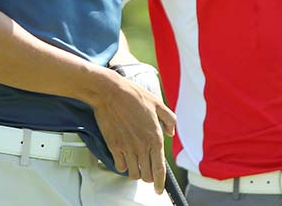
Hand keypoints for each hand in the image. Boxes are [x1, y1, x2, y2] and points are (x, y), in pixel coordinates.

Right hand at [91, 68, 175, 193]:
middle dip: (148, 177)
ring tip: (136, 165)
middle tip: (147, 172)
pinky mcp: (113, 146)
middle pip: (146, 175)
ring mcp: (127, 147)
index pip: (159, 169)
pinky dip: (123, 167)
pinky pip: (120, 167)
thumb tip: (171, 133)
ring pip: (133, 174)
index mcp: (155, 137)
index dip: (159, 183)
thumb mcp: (157, 103)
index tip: (158, 190)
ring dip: (136, 173)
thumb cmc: (133, 95)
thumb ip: (169, 119)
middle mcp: (142, 146)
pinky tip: (124, 159)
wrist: (110, 92)